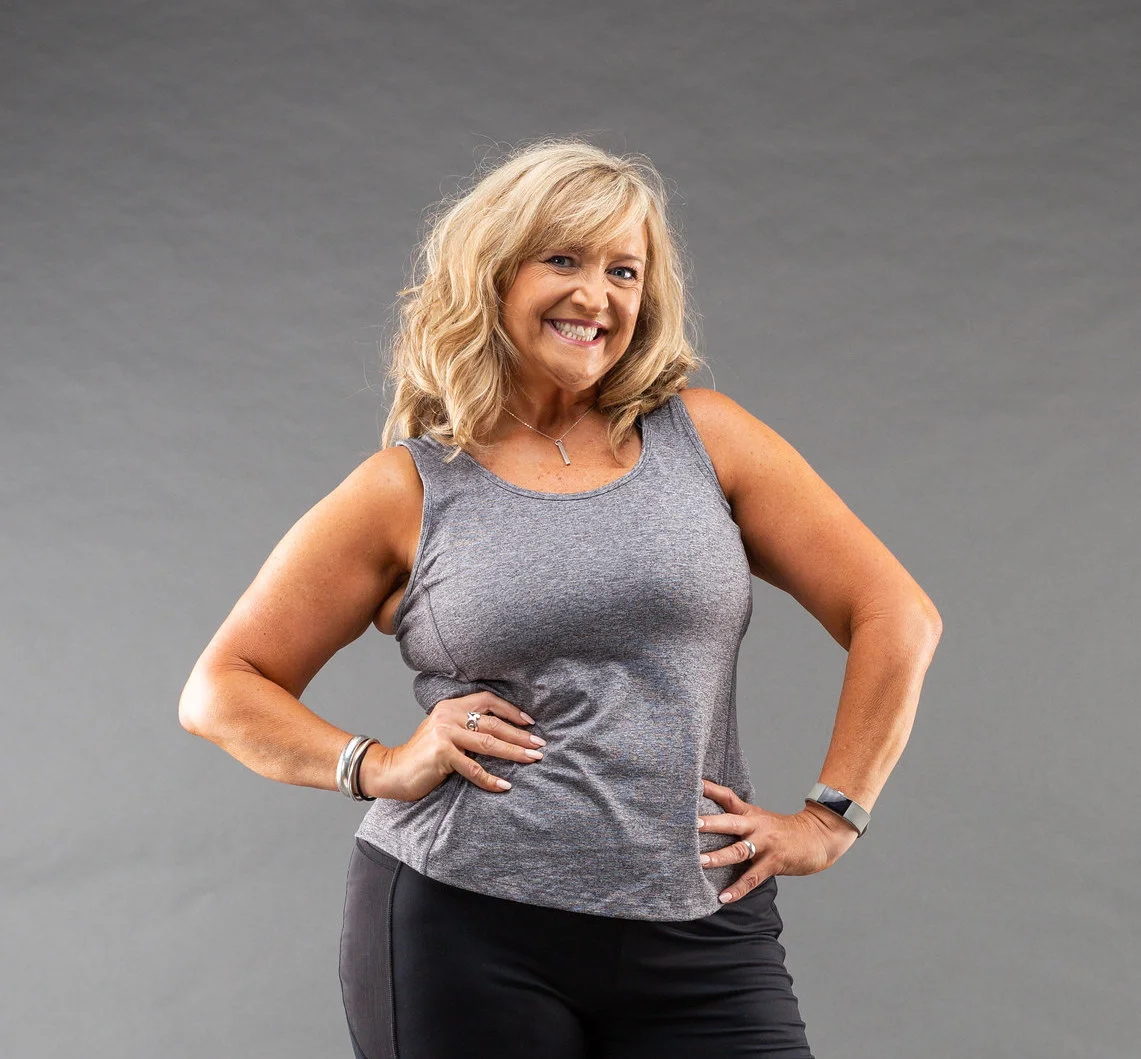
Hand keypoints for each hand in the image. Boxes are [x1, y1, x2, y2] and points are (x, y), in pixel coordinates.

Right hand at [360, 692, 544, 801]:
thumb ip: (465, 727)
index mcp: (451, 706)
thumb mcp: (443, 733)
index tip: (530, 722)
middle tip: (539, 745)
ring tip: (533, 759)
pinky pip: (473, 768)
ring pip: (489, 742)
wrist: (391, 771)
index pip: (487, 700)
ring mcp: (444, 733)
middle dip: (520, 735)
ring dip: (514, 752)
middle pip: (493, 723)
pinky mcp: (441, 753)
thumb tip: (501, 734)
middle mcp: (448, 715)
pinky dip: (491, 779)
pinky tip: (505, 786)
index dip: (511, 710)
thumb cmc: (422, 757)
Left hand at [697, 778, 859, 902]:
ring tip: (700, 862)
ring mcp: (765, 845)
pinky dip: (737, 889)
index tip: (694, 784)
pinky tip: (723, 897)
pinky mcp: (774, 863)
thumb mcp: (761, 818)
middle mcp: (756, 826)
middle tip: (691, 824)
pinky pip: (752, 878)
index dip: (711, 790)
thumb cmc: (783, 831)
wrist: (818, 837)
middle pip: (730, 822)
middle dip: (710, 823)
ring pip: (739, 851)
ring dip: (719, 857)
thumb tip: (708, 822)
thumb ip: (739, 819)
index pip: (728, 797)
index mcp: (751, 813)